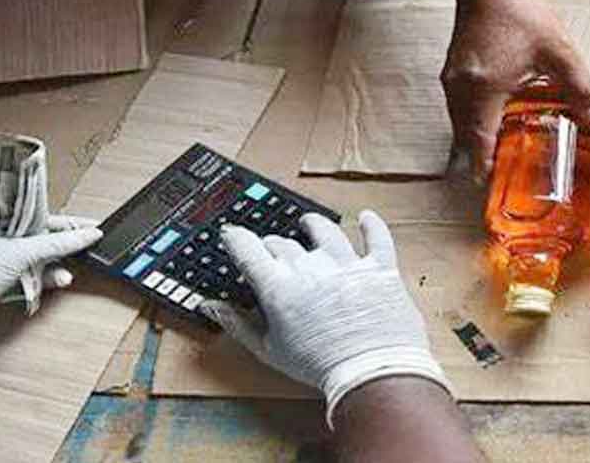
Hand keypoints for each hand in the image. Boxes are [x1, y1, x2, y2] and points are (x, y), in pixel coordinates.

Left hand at [0, 217, 102, 344]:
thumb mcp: (15, 252)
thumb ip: (54, 244)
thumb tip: (86, 233)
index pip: (34, 218)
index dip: (64, 223)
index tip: (89, 226)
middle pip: (34, 242)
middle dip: (58, 249)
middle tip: (83, 250)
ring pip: (28, 265)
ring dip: (49, 270)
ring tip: (66, 275)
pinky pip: (20, 283)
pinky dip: (36, 285)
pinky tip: (50, 285)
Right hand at [201, 210, 449, 427]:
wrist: (370, 372)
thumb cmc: (320, 366)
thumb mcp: (269, 350)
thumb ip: (237, 325)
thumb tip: (211, 307)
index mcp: (279, 286)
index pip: (247, 248)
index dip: (236, 238)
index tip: (232, 235)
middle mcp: (311, 267)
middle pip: (283, 242)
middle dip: (272, 243)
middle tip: (269, 249)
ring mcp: (346, 263)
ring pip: (326, 231)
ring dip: (314, 224)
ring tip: (308, 222)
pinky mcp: (378, 267)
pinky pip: (376, 238)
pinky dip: (371, 225)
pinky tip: (367, 217)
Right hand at [441, 0, 589, 182]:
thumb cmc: (515, 11)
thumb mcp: (558, 52)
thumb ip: (579, 89)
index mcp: (483, 93)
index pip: (479, 147)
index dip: (487, 172)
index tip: (498, 189)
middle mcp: (460, 93)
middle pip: (465, 142)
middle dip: (485, 161)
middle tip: (507, 176)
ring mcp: (452, 83)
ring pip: (460, 127)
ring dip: (478, 142)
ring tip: (503, 153)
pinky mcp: (452, 74)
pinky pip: (459, 111)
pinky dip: (473, 123)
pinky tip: (496, 121)